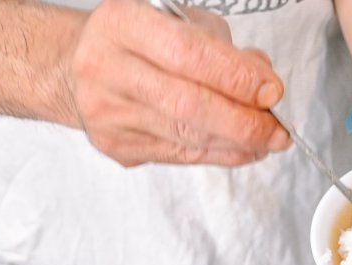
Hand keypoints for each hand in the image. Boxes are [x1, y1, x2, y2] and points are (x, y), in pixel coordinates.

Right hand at [64, 0, 290, 166]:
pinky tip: (243, 149)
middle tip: (277, 129)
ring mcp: (108, 112)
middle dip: (244, 121)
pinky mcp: (116, 145)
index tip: (272, 91)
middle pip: (189, 104)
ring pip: (187, 136)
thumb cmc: (136, 42)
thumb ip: (221, 48)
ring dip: (237, 142)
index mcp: (123, 23)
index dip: (237, 77)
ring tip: (268, 140)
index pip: (189, 54)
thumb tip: (263, 82)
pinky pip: (180, 155)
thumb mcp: (176, 22)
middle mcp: (107, 67)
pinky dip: (220, 154)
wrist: (74, 69)